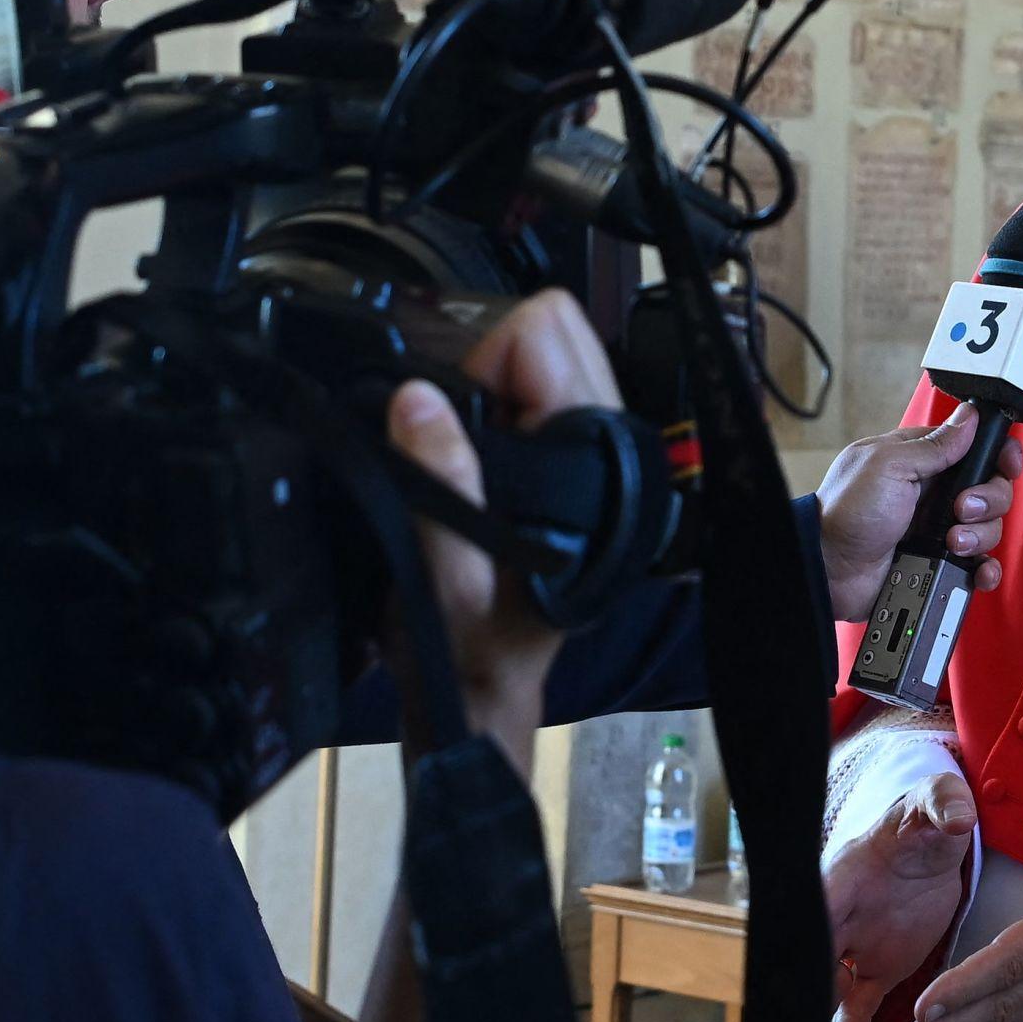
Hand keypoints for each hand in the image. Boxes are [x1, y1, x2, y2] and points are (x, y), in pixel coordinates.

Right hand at [383, 288, 620, 761]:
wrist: (484, 689)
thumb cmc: (467, 644)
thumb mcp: (444, 578)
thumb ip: (443, 484)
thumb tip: (418, 397)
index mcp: (590, 459)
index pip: (548, 333)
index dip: (487, 361)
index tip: (456, 420)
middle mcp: (604, 442)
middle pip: (553, 331)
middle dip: (492, 368)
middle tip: (459, 439)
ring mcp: (588, 448)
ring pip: (543, 356)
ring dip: (492, 391)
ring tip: (465, 454)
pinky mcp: (567, 459)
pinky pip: (531, 391)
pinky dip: (495, 407)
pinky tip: (474, 456)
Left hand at [814, 404, 1022, 621]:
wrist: (829, 568)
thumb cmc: (847, 511)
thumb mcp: (889, 465)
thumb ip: (934, 445)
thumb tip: (970, 417)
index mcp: (923, 462)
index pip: (977, 449)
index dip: (999, 455)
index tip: (1007, 465)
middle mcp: (936, 494)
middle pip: (992, 489)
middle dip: (988, 500)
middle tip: (960, 510)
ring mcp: (939, 530)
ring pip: (989, 528)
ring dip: (980, 536)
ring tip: (951, 544)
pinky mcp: (940, 563)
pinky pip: (978, 565)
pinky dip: (984, 569)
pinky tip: (976, 570)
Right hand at [826, 770, 979, 1021]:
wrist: (934, 844)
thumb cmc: (924, 819)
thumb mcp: (935, 802)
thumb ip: (943, 805)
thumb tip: (959, 815)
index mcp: (843, 872)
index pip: (817, 903)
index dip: (810, 930)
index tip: (806, 956)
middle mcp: (840, 914)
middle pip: (814, 953)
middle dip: (810, 982)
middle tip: (810, 1012)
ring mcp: (858, 945)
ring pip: (832, 985)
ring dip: (829, 1012)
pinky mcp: (881, 967)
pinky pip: (861, 1000)